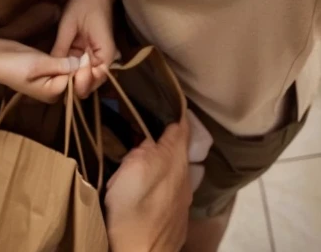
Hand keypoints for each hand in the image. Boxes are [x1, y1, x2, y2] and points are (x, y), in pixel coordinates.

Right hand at [0, 37, 82, 102]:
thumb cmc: (15, 64)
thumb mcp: (38, 64)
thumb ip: (59, 65)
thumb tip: (80, 64)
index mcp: (53, 93)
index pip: (75, 81)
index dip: (81, 68)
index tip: (87, 53)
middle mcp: (54, 89)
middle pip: (74, 77)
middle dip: (79, 65)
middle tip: (88, 49)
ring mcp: (50, 79)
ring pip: (69, 69)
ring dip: (74, 59)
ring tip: (83, 46)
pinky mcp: (47, 68)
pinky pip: (62, 64)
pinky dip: (66, 57)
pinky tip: (73, 46)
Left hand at [52, 0, 121, 96]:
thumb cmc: (85, 1)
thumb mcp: (69, 24)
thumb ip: (62, 48)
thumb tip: (50, 69)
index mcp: (105, 52)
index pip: (96, 78)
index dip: (81, 84)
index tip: (66, 82)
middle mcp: (103, 57)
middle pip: (91, 81)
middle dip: (75, 85)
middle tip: (55, 84)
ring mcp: (94, 54)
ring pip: (84, 76)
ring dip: (71, 79)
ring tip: (53, 80)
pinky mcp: (87, 51)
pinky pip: (80, 66)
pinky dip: (70, 70)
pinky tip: (57, 70)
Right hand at [105, 116, 192, 251]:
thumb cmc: (133, 207)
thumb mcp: (134, 165)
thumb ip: (148, 146)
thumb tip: (157, 135)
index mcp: (177, 161)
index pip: (183, 127)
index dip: (176, 111)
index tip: (166, 98)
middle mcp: (186, 180)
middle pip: (179, 151)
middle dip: (167, 139)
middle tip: (146, 129)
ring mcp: (183, 204)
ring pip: (176, 174)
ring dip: (164, 164)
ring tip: (144, 160)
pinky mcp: (176, 222)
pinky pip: (171, 194)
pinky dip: (162, 187)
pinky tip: (149, 192)